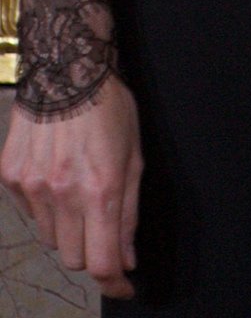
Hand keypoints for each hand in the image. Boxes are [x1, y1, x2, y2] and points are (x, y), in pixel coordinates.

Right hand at [0, 74, 142, 297]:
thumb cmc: (108, 107)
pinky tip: (55, 175)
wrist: (64, 67)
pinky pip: (29, 213)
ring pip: (50, 238)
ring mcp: (32, 186)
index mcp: (99, 189)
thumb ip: (129, 211)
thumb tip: (127, 258)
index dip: (115, 284)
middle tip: (101, 224)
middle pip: (74, 257)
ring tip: (78, 189)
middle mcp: (62, 194)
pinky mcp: (11, 176)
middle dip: (92, 250)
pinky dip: (44, 206)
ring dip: (67, 228)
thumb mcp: (133, 155)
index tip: (123, 286)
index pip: (102, 262)